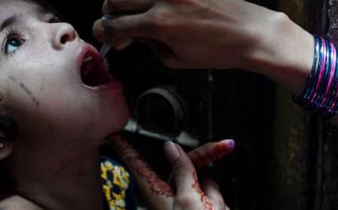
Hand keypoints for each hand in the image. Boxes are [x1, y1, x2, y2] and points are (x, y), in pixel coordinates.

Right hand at [93, 0, 289, 69]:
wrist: (249, 32)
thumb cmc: (216, 52)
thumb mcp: (174, 59)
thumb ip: (146, 44)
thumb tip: (129, 33)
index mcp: (159, 25)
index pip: (115, 25)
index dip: (103, 33)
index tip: (104, 36)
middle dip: (108, 15)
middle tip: (117, 26)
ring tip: (130, 8)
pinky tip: (148, 0)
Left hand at [108, 134, 233, 209]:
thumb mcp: (189, 199)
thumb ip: (183, 171)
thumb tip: (171, 147)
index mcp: (156, 193)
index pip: (136, 163)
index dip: (124, 148)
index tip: (110, 135)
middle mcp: (167, 195)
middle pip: (183, 164)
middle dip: (206, 160)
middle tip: (226, 146)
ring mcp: (184, 201)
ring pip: (203, 181)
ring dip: (213, 193)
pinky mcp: (198, 206)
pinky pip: (212, 194)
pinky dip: (217, 202)